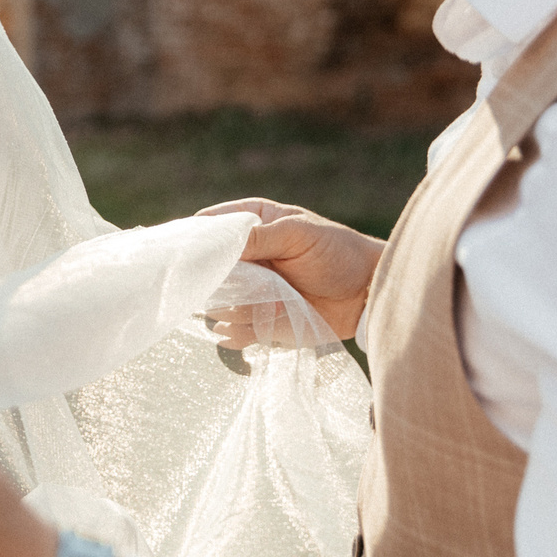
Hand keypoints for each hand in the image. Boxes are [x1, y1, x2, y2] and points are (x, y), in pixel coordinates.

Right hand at [200, 197, 384, 341]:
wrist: (368, 293)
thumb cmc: (337, 252)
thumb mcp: (298, 234)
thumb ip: (258, 237)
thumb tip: (217, 244)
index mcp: (252, 223)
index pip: (209, 227)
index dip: (196, 241)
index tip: (188, 256)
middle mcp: (246, 256)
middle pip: (208, 269)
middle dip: (214, 282)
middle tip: (232, 289)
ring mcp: (251, 289)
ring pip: (217, 302)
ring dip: (230, 309)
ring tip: (261, 306)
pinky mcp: (260, 318)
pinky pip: (233, 330)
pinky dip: (235, 333)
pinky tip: (241, 332)